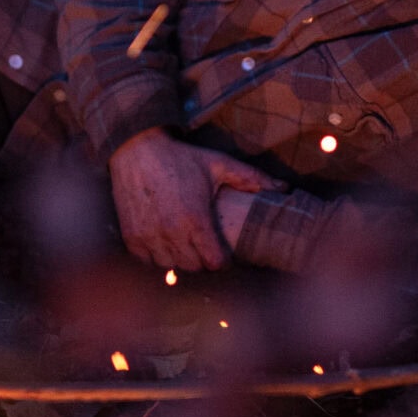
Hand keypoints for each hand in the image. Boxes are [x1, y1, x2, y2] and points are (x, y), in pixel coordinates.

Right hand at [108, 127, 284, 270]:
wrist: (135, 149)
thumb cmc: (180, 158)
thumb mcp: (218, 164)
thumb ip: (252, 178)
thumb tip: (285, 188)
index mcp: (195, 219)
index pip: (214, 263)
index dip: (221, 260)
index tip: (221, 251)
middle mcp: (171, 232)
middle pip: (194, 268)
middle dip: (202, 260)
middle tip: (203, 245)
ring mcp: (149, 236)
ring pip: (171, 267)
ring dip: (179, 259)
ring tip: (183, 243)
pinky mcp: (131, 236)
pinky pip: (148, 261)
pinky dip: (156, 256)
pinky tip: (163, 241)